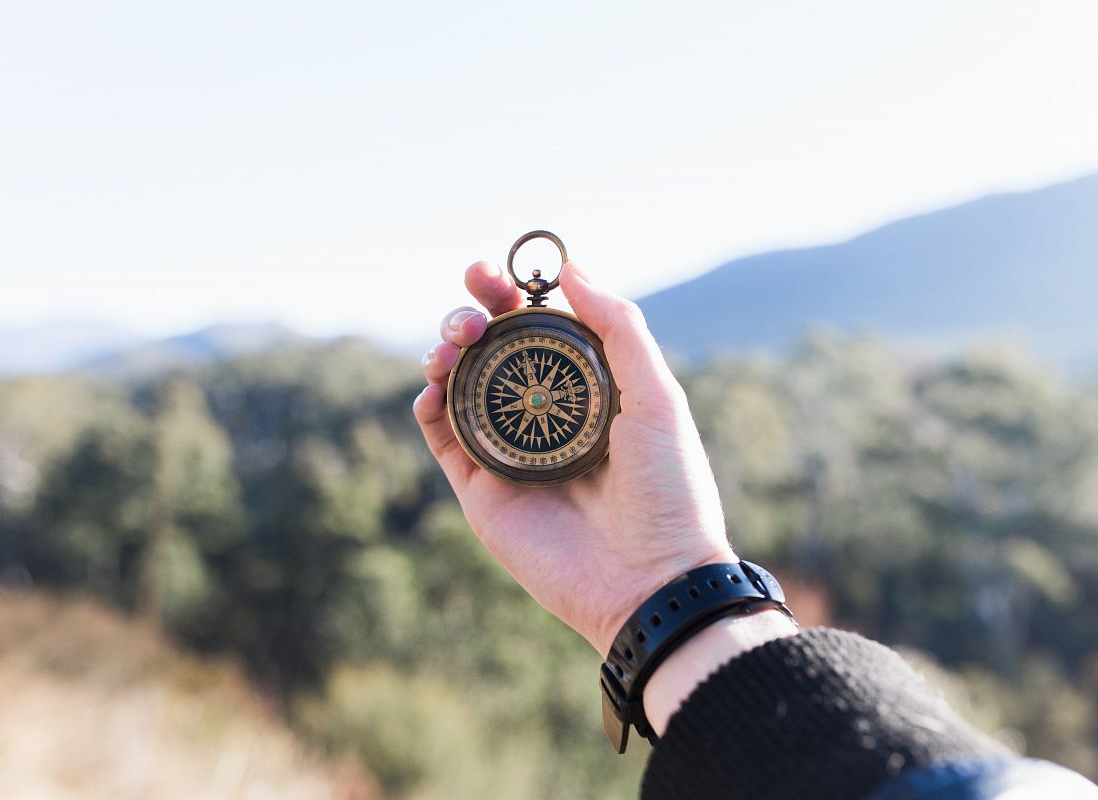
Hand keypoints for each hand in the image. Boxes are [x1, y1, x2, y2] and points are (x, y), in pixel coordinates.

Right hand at [413, 259, 736, 654]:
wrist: (651, 580)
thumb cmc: (668, 490)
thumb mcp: (657, 396)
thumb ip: (618, 328)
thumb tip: (572, 268)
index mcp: (587, 389)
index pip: (537, 328)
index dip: (512, 293)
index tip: (497, 270)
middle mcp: (544, 415)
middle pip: (491, 349)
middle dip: (473, 311)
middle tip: (474, 302)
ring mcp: (509, 451)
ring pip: (459, 385)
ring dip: (446, 349)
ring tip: (455, 340)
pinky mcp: (481, 490)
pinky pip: (443, 437)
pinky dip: (429, 405)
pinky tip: (434, 386)